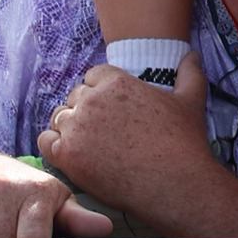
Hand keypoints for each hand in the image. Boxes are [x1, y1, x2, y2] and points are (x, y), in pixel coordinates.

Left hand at [37, 54, 212, 224]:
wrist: (174, 181)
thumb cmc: (183, 141)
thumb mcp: (192, 99)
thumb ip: (190, 73)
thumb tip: (191, 56)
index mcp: (116, 82)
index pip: (93, 75)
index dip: (101, 90)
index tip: (112, 107)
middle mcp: (91, 100)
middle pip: (75, 97)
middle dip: (86, 109)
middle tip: (104, 130)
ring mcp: (76, 127)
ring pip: (59, 119)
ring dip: (70, 128)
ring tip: (91, 144)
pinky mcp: (66, 155)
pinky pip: (46, 142)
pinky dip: (56, 146)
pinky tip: (74, 154)